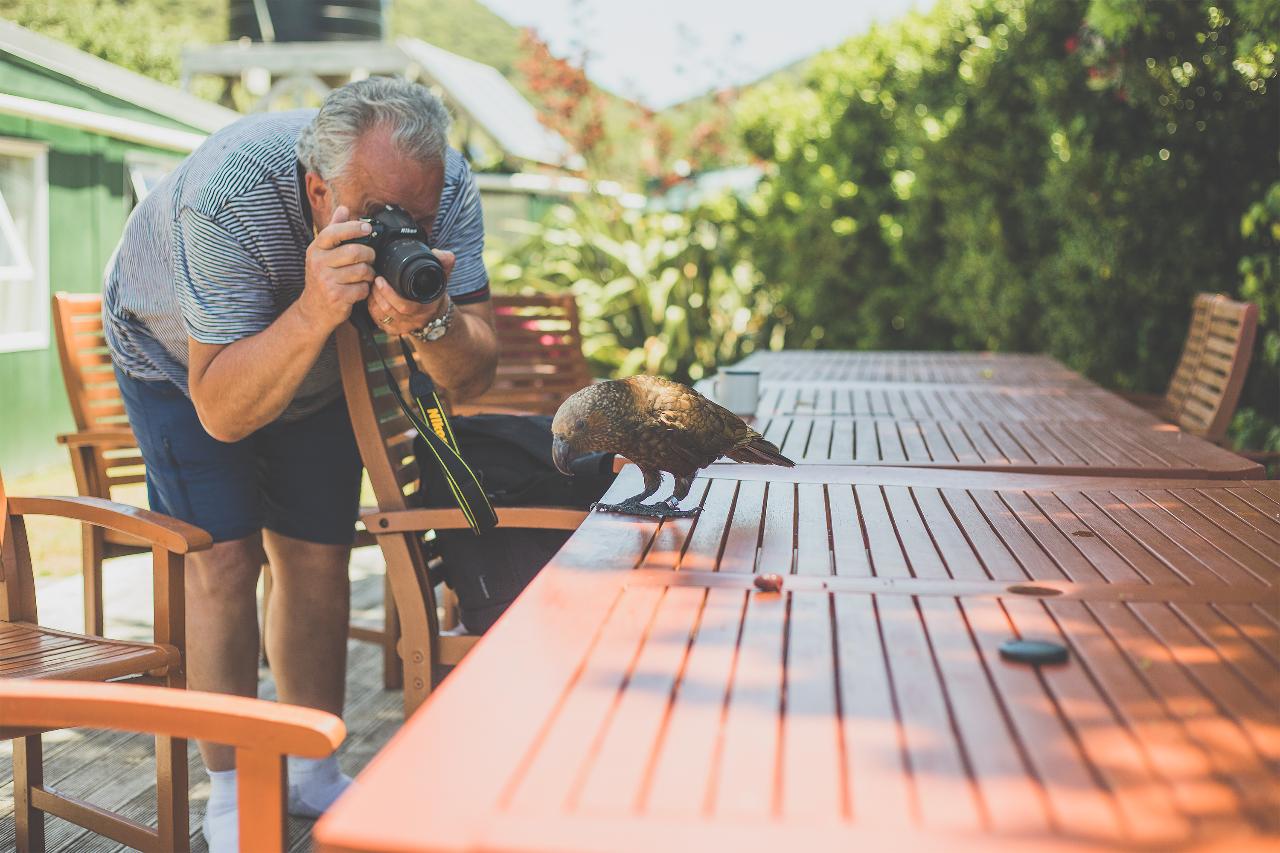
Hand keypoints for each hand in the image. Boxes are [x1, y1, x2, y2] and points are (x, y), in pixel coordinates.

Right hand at [298, 206, 375, 330]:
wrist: (313, 310)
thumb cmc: (322, 277)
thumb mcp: (322, 253)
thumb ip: (333, 230)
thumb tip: (343, 208)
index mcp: (316, 249)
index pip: (333, 232)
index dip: (352, 228)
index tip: (367, 228)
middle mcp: (318, 263)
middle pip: (355, 252)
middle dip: (369, 255)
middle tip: (371, 258)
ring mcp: (327, 281)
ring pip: (362, 271)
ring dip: (369, 274)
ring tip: (364, 275)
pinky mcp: (337, 297)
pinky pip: (362, 289)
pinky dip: (365, 290)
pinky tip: (358, 290)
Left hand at [366, 249, 456, 335]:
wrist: (434, 313)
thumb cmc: (434, 292)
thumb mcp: (441, 277)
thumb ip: (443, 262)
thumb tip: (438, 252)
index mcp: (425, 308)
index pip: (404, 306)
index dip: (389, 293)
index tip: (380, 279)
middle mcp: (414, 320)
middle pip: (389, 311)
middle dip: (378, 294)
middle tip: (374, 280)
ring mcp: (403, 327)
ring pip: (381, 316)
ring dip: (373, 301)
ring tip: (372, 287)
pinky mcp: (394, 330)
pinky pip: (378, 322)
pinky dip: (372, 309)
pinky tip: (373, 298)